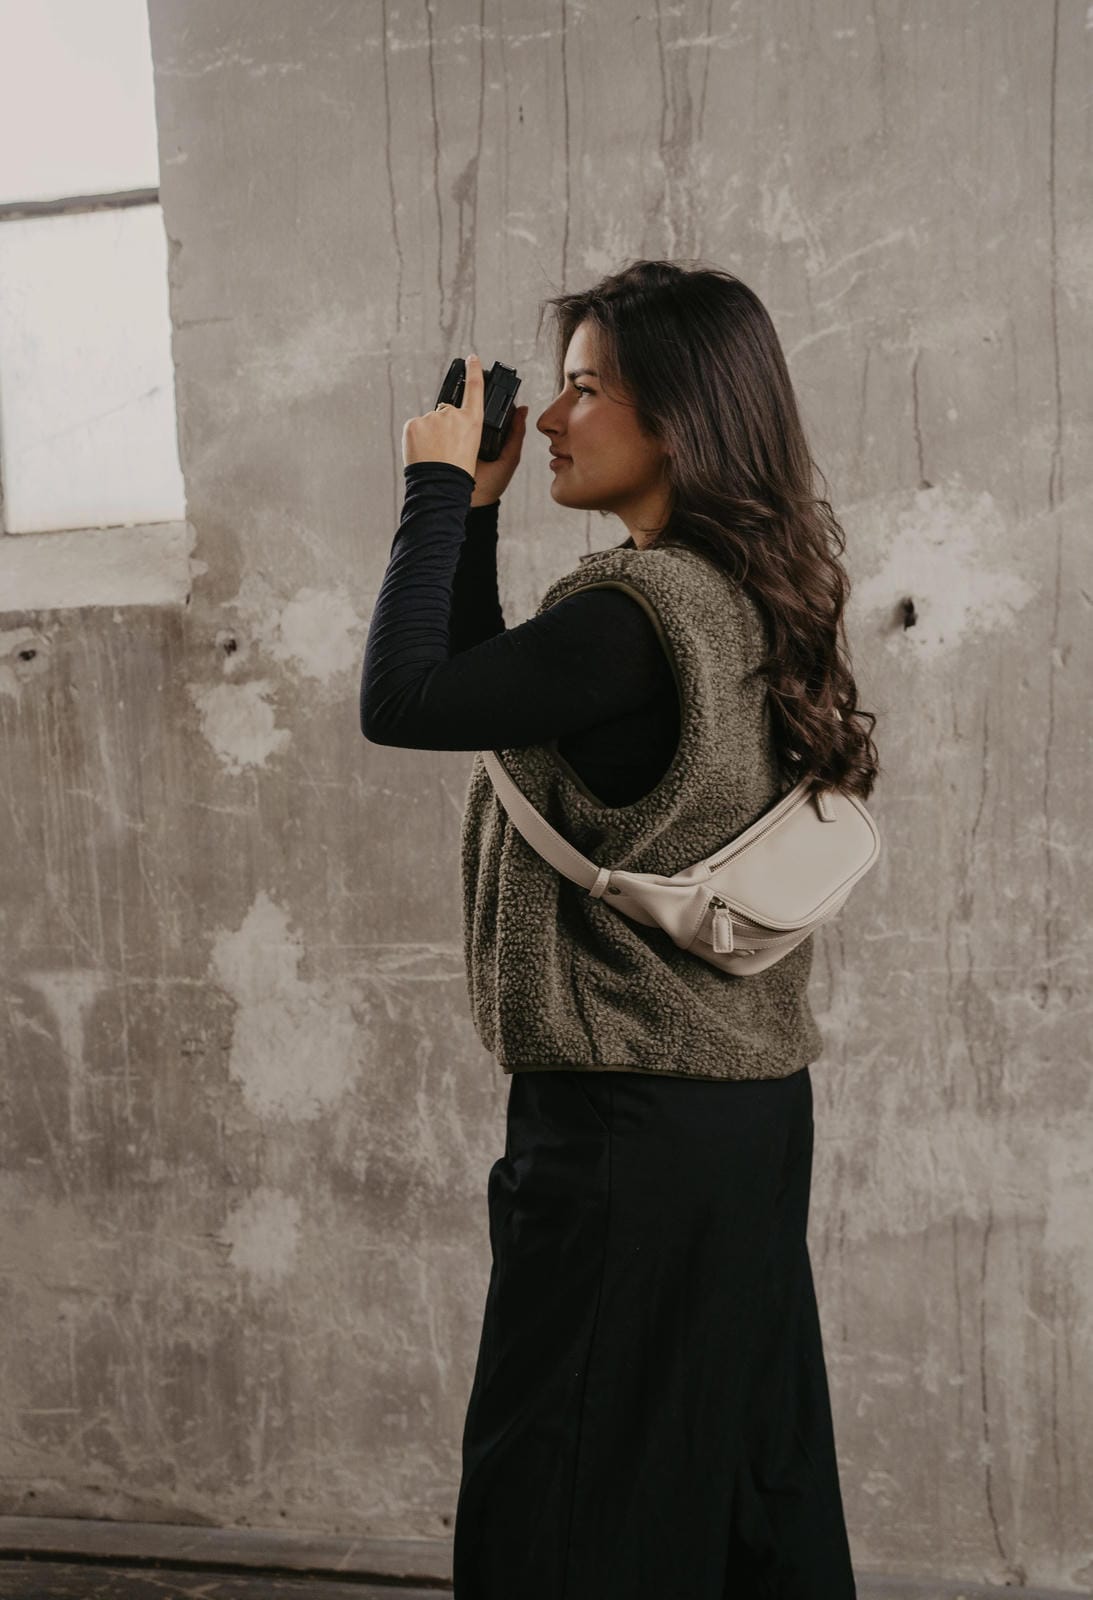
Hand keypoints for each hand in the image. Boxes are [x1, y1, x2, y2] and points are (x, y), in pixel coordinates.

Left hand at [402, 353, 528, 504]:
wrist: (440, 491)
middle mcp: (452, 415)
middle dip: (447, 427)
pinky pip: (417, 427)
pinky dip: (419, 438)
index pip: (474, 389)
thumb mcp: (500, 459)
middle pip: (448, 412)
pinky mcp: (414, 425)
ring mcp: (431, 419)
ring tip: (435, 456)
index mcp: (472, 422)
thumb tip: (522, 410)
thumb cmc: (467, 478)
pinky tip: (424, 454)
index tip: (472, 358)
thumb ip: (512, 432)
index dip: (474, 371)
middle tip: (447, 451)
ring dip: (432, 435)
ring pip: (432, 422)